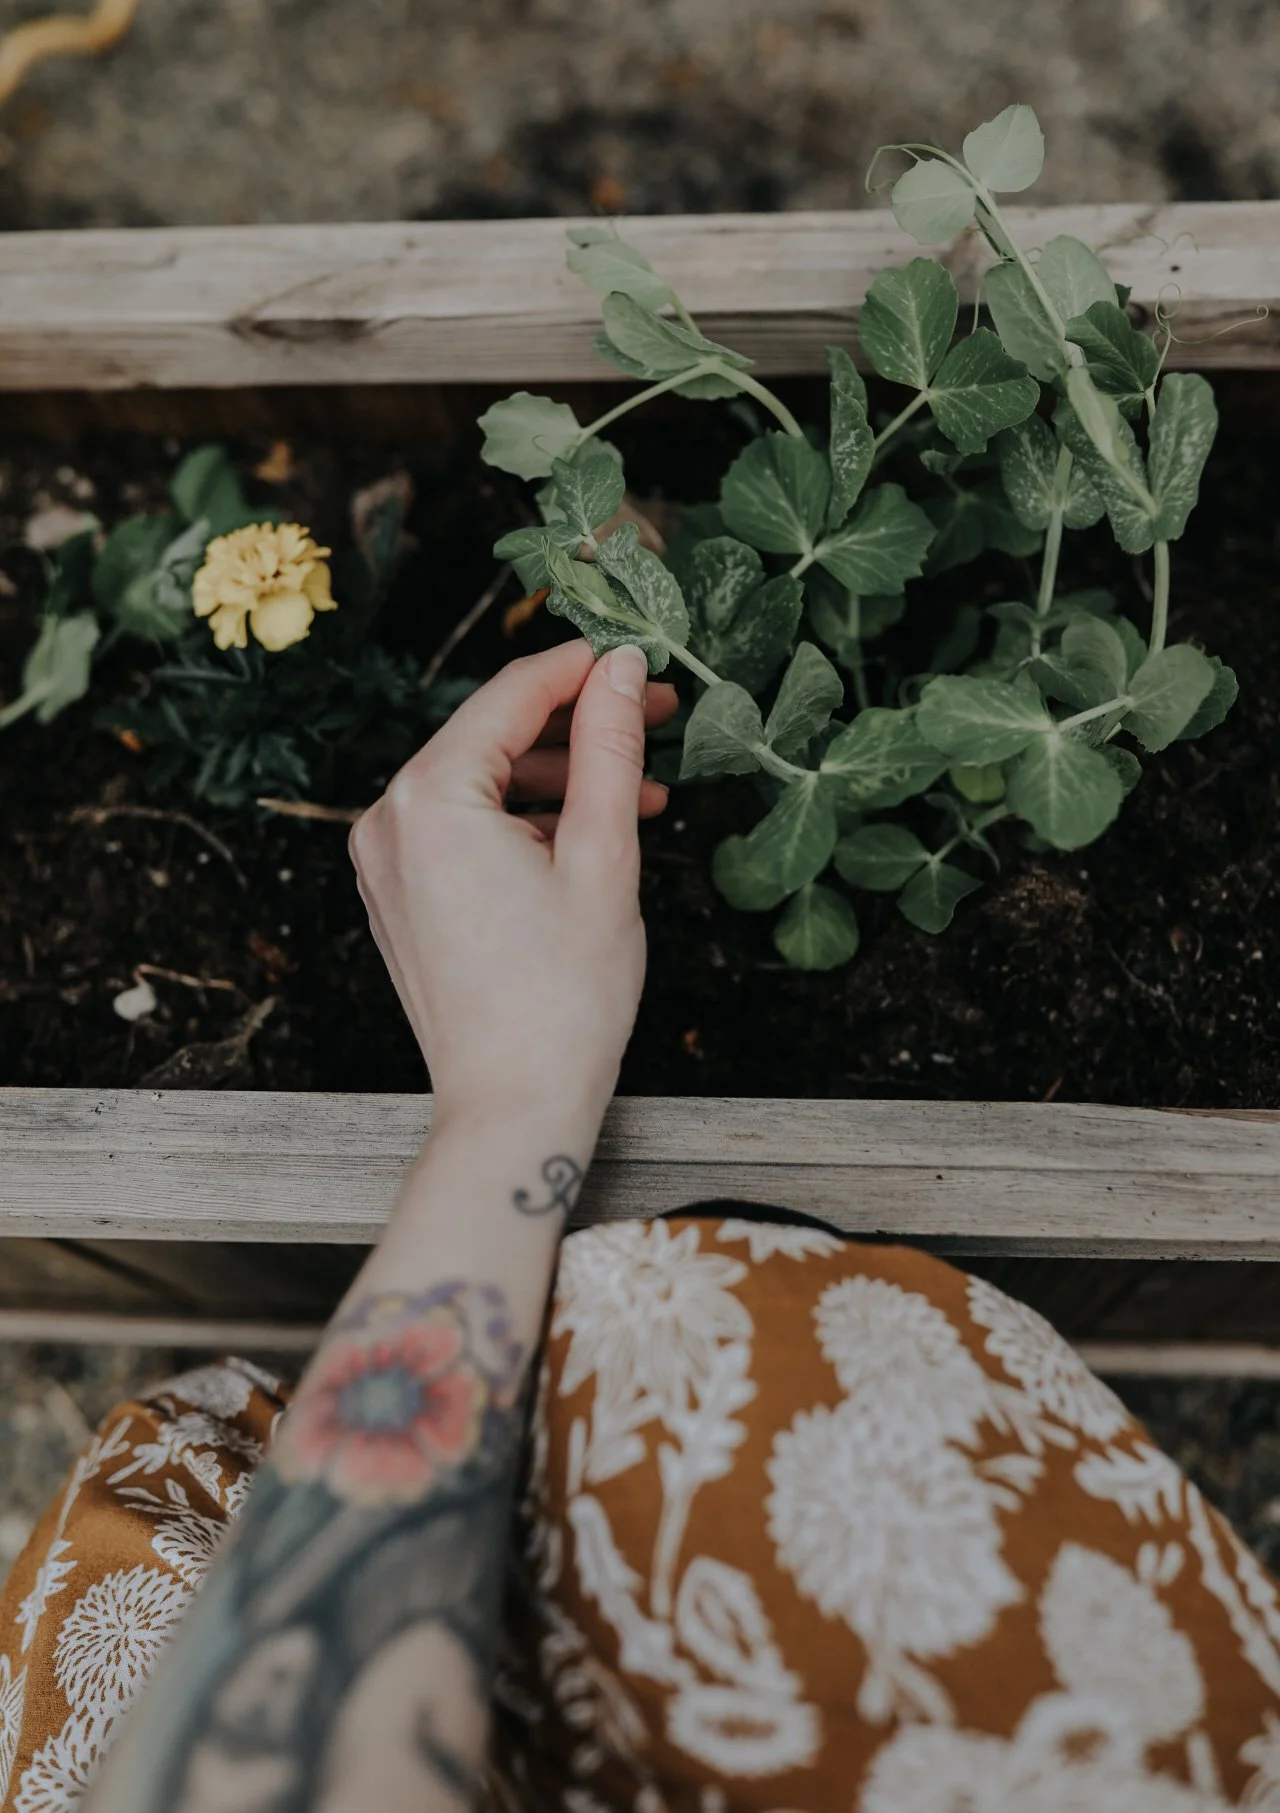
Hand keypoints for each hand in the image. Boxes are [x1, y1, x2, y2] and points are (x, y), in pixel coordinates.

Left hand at [350, 639, 676, 1131]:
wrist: (514, 1108)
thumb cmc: (561, 999)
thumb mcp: (603, 858)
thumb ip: (610, 750)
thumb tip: (623, 668)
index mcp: (428, 800)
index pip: (512, 696)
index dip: (584, 667)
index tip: (645, 658)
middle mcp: (389, 821)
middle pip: (493, 736)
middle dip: (578, 724)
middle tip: (658, 715)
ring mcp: (388, 861)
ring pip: (483, 783)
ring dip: (561, 776)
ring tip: (643, 786)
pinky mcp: (402, 895)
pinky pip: (465, 829)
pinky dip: (527, 821)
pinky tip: (591, 831)